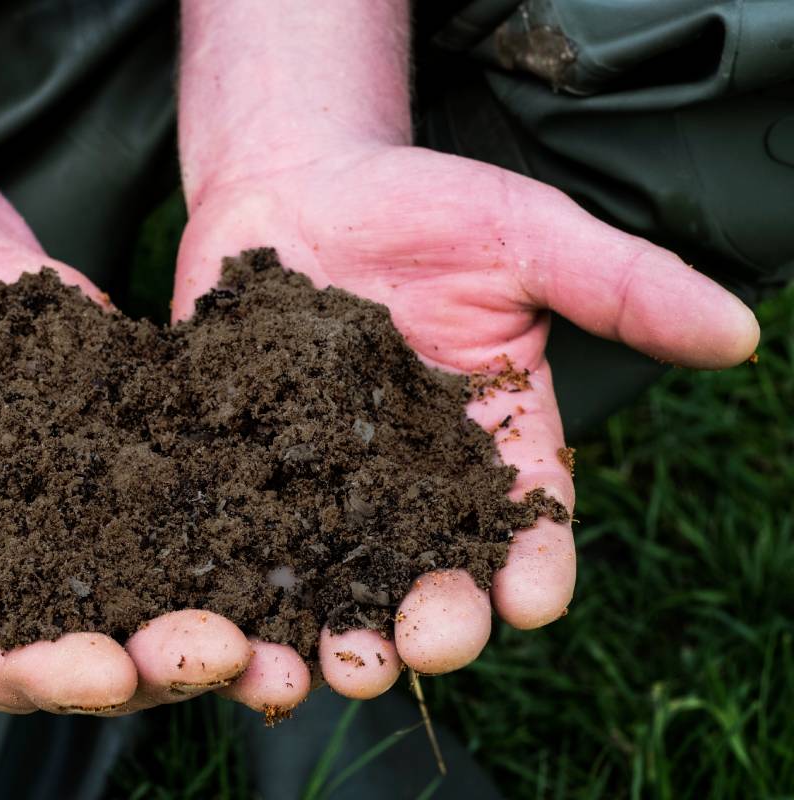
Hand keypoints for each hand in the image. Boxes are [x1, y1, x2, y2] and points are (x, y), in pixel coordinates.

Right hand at [0, 243, 281, 713]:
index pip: (14, 666)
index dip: (62, 676)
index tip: (108, 669)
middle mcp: (51, 591)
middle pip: (117, 652)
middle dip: (170, 662)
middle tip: (226, 652)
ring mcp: (116, 538)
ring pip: (180, 600)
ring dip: (235, 627)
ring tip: (287, 639)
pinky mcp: (164, 479)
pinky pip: (215, 515)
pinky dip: (258, 536)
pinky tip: (304, 536)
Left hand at [173, 144, 759, 707]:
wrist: (298, 182)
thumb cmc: (422, 204)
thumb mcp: (527, 236)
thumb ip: (620, 286)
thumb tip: (738, 334)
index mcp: (493, 444)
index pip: (529, 524)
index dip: (536, 567)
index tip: (532, 599)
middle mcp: (411, 484)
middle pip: (431, 576)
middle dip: (433, 620)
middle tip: (418, 645)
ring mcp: (323, 485)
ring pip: (336, 583)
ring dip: (335, 634)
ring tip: (328, 663)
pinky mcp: (247, 472)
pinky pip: (241, 541)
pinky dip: (237, 589)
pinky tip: (228, 619)